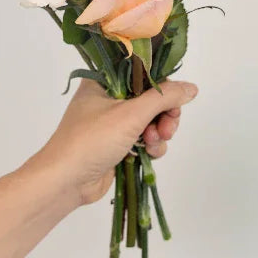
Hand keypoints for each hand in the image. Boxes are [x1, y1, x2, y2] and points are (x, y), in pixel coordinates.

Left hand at [30, 79, 198, 209]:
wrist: (65, 181)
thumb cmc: (92, 140)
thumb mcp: (131, 114)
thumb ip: (164, 98)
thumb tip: (191, 88)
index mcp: (105, 82)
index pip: (144, 76)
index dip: (163, 89)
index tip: (174, 103)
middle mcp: (108, 100)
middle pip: (151, 100)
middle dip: (163, 116)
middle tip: (166, 129)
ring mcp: (112, 124)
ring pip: (151, 122)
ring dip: (158, 133)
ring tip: (151, 144)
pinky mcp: (117, 145)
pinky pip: (143, 140)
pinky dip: (150, 146)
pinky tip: (147, 154)